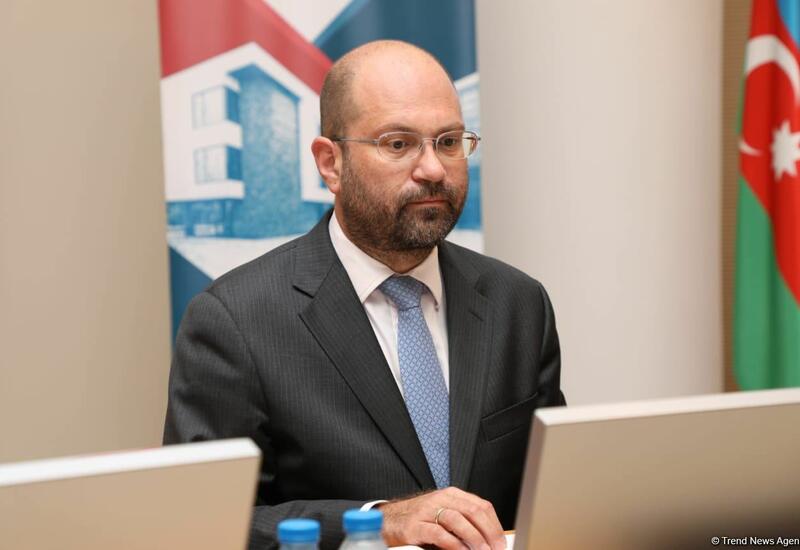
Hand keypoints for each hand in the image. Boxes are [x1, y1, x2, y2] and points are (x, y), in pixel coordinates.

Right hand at [378, 487, 505, 549]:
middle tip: (495, 549)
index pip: (481, 506)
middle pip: (473, 511)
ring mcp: (426, 511)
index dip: (495, 525)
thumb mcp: (444, 514)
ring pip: (457, 520)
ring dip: (474, 538)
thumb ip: (464, 521)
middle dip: (489, 533)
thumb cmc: (419, 519)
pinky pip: (438, 533)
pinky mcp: (415, 526)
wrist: (389, 520)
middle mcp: (440, 499)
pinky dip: (453, 544)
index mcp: (452, 495)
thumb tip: (488, 539)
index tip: (501, 542)